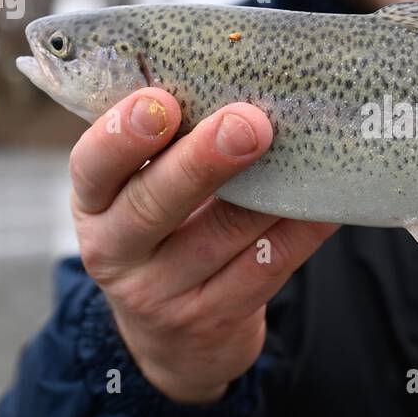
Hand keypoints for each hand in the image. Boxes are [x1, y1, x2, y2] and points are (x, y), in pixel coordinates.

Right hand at [68, 90, 338, 404]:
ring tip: (304, 150)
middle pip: (153, 205)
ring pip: (221, 236)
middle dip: (202, 161)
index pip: (91, 166)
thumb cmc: (166, 230)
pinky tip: (326, 203)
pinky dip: (300, 230)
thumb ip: (169, 144)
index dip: (122, 135)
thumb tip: (237, 78)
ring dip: (266, 193)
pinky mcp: (215, 319)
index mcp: (94, 203)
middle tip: (248, 123)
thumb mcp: (142, 190)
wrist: (176, 338)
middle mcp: (116, 251)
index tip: (161, 102)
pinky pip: (266, 268)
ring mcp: (163, 294)